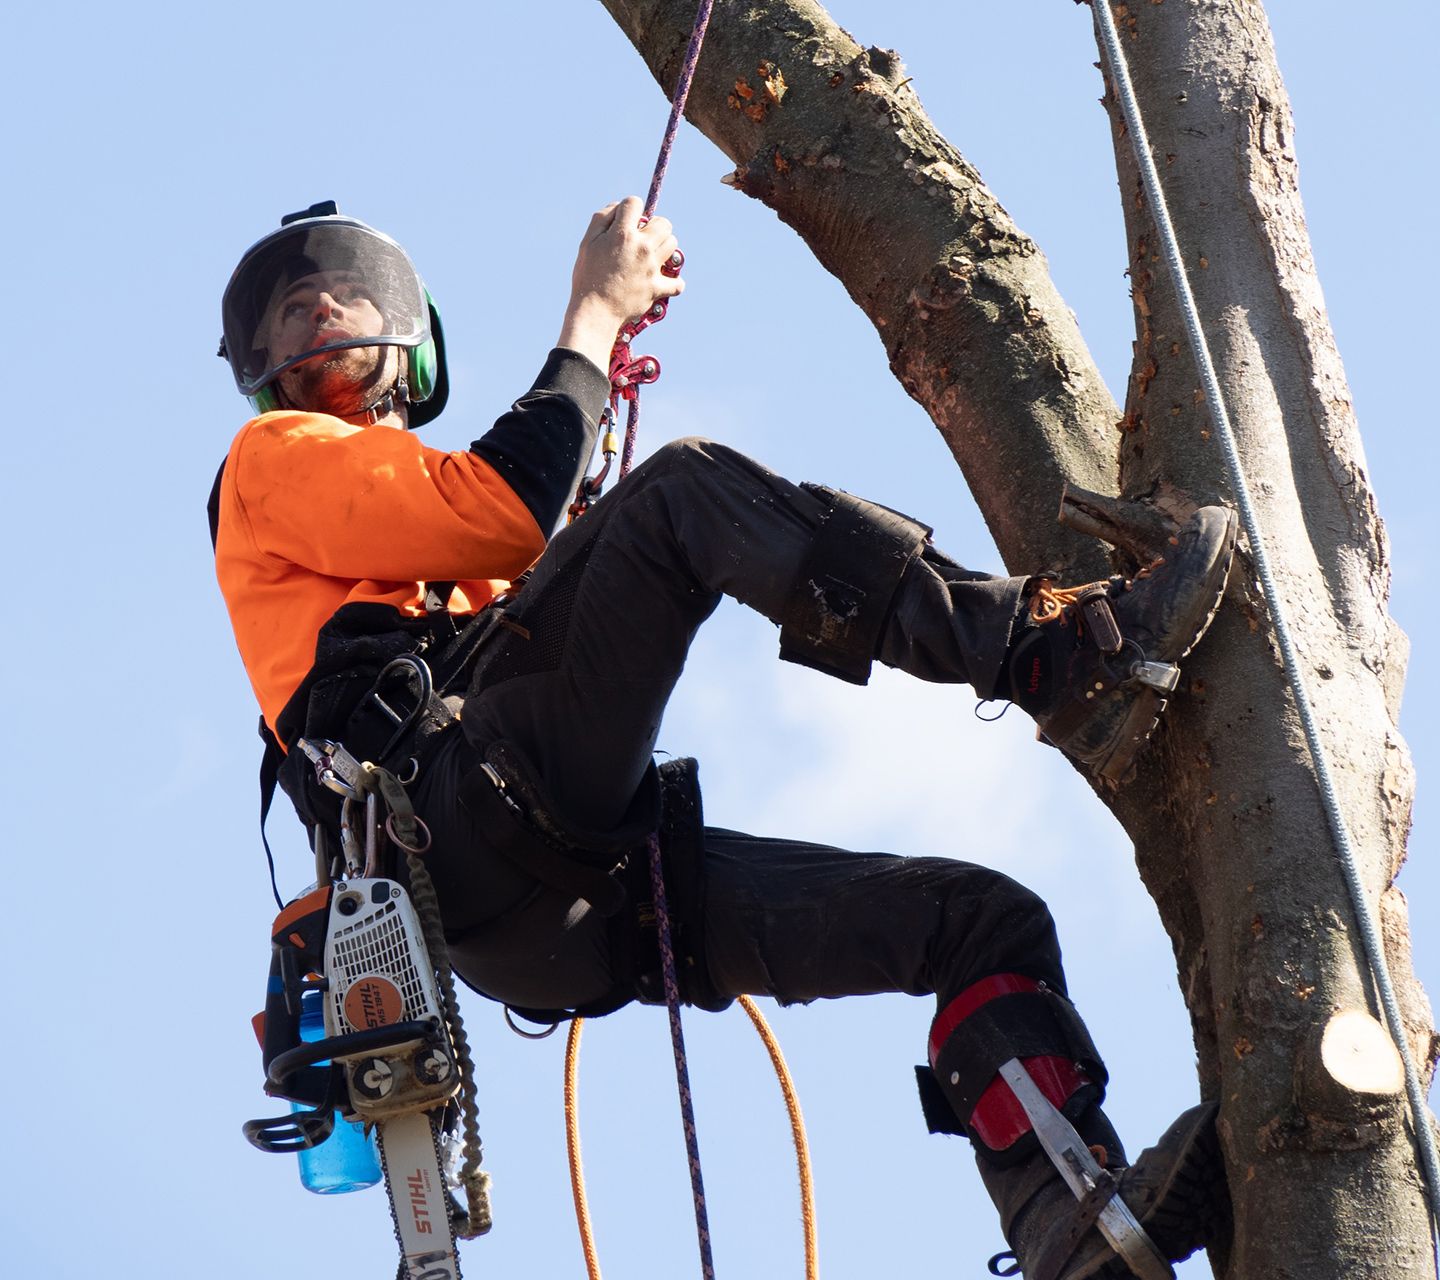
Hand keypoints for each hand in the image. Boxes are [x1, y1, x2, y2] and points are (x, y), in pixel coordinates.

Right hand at [557, 195, 684, 371]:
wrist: (594, 312)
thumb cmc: (587, 276)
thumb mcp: (587, 242)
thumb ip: (602, 218)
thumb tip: (618, 206)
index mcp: (622, 234)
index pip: (635, 202)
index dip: (629, 209)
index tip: (624, 221)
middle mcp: (642, 247)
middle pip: (664, 223)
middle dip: (653, 226)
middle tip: (641, 238)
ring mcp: (652, 268)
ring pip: (673, 245)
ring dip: (664, 247)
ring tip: (650, 257)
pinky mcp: (657, 288)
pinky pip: (678, 283)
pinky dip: (673, 284)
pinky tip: (662, 281)